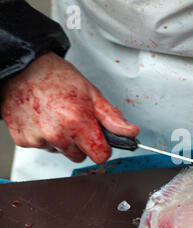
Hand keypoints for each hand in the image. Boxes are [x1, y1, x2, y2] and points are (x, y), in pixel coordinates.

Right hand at [0, 52, 138, 163]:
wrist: (22, 68)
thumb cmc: (56, 77)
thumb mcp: (92, 93)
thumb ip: (112, 117)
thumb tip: (131, 132)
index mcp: (77, 121)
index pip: (100, 155)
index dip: (103, 147)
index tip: (100, 139)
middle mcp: (57, 133)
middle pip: (81, 156)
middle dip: (82, 143)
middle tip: (75, 121)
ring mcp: (39, 138)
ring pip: (62, 152)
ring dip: (63, 140)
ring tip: (57, 116)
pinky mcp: (24, 140)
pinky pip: (44, 147)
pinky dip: (45, 137)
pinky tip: (44, 119)